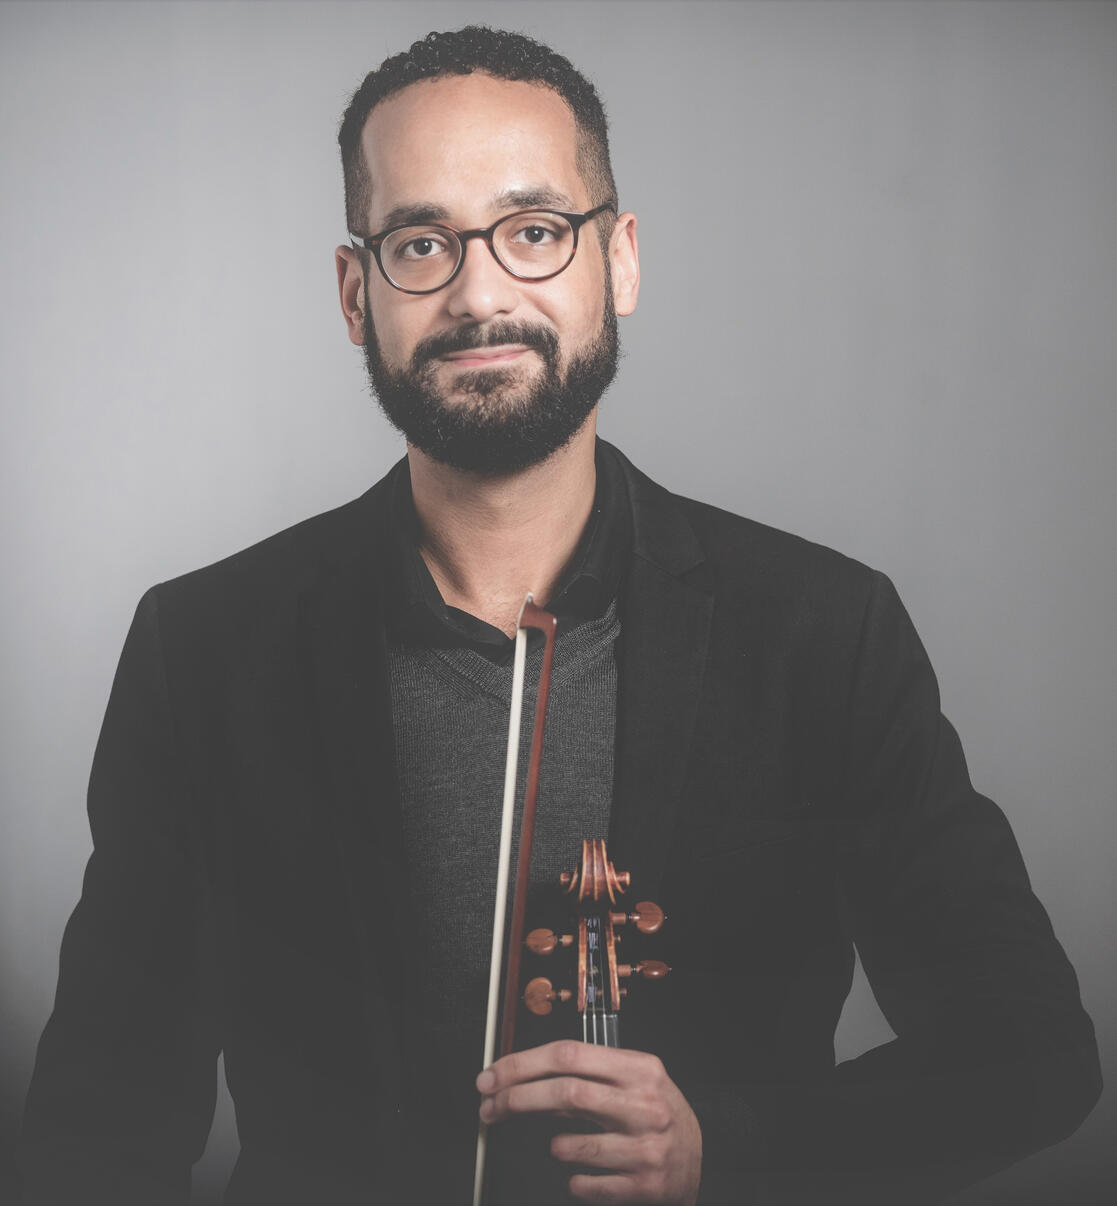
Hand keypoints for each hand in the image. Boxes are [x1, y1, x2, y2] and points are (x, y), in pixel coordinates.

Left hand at [476, 1040, 701, 1204]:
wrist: (700, 1159)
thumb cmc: (655, 1113)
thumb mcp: (633, 1080)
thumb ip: (590, 1074)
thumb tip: (526, 1076)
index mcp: (639, 1068)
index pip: (569, 1054)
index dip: (522, 1064)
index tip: (493, 1075)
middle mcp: (644, 1104)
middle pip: (566, 1093)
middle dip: (517, 1099)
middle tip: (490, 1107)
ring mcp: (646, 1146)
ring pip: (571, 1144)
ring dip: (552, 1145)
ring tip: (557, 1144)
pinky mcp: (644, 1185)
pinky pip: (586, 1184)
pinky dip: (571, 1179)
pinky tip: (576, 1172)